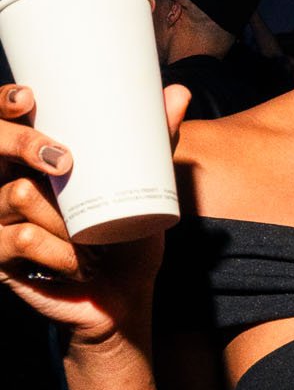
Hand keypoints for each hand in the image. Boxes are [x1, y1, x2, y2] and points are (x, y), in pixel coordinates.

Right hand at [0, 81, 191, 345]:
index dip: (3, 103)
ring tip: (88, 239)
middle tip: (65, 162)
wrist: (124, 296)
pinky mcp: (0, 258)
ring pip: (15, 194)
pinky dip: (58, 252)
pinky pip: (22, 240)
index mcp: (30, 160)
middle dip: (24, 144)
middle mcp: (5, 184)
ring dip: (60, 217)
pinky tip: (77, 264)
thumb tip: (180, 92)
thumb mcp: (145, 187)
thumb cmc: (129, 236)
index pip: (1, 120)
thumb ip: (157, 142)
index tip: (29, 98)